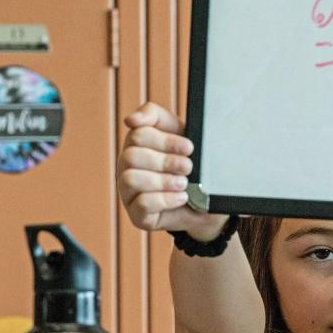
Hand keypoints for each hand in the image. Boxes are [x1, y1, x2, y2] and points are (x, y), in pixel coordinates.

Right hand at [117, 102, 227, 238]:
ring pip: (131, 179)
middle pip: (131, 157)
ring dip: (163, 180)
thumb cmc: (189, 163)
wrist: (206, 200)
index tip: (189, 148)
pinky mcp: (138, 216)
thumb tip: (131, 120)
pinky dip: (166, 199)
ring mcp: (128, 193)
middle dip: (165, 161)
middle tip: (188, 167)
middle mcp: (126, 168)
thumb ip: (155, 116)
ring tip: (183, 183)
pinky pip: (142, 204)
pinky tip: (182, 197)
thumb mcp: (179, 133)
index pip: (137, 135)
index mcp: (134, 146)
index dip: (165, 141)